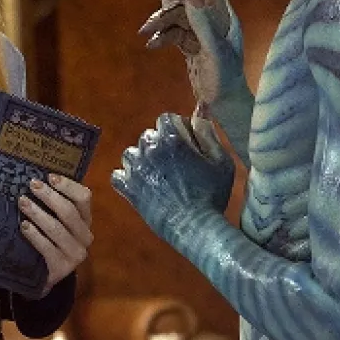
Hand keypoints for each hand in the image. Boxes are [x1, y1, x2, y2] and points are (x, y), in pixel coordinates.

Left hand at [18, 174, 92, 297]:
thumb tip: (34, 176)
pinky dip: (34, 235)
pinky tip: (23, 226)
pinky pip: (47, 247)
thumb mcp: (53, 219)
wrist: (44, 275)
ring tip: (22, 202)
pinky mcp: (63, 267)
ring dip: (38, 213)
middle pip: (69, 211)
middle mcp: (85, 235)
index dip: (68, 185)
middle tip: (31, 185)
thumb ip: (50, 201)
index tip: (49, 176)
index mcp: (85, 219)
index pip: (84, 197)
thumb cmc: (48, 239)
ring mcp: (76, 253)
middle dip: (49, 196)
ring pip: (57, 228)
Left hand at [112, 113, 234, 244]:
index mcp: (172, 139)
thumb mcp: (221, 161)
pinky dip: (126, 178)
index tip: (185, 140)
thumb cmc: (212, 194)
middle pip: (148, 135)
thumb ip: (208, 134)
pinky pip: (118, 176)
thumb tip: (199, 113)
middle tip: (175, 162)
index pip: (165, 118)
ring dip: (142, 159)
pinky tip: (140, 184)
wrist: (196, 227)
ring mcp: (137, 170)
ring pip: (131, 153)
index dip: (177, 127)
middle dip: (160, 143)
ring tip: (157, 172)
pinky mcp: (129, 190)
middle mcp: (150, 150)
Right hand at [134, 0, 244, 117]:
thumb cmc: (224, 81)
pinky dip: (160, 36)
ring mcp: (201, 30)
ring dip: (158, 21)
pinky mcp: (191, 43)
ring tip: (144, 33)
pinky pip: (172, 31)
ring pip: (174, 14)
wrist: (224, 106)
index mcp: (224, 15)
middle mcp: (214, 18)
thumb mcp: (214, 52)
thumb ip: (203, 22)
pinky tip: (151, 46)